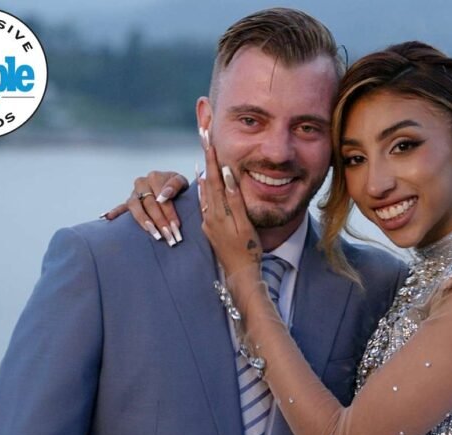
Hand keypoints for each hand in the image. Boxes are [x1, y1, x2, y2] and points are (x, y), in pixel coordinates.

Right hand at [101, 170, 189, 245]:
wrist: (172, 185)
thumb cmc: (177, 186)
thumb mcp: (181, 181)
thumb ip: (175, 184)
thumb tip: (165, 194)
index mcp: (154, 177)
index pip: (161, 197)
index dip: (169, 212)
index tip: (176, 226)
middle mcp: (142, 184)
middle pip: (149, 204)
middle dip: (160, 222)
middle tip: (168, 236)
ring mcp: (134, 193)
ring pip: (135, 207)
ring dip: (144, 221)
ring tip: (154, 234)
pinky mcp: (129, 202)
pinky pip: (121, 207)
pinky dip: (115, 212)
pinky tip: (107, 218)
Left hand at [200, 145, 261, 277]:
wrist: (239, 274)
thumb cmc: (248, 250)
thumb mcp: (244, 224)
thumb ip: (234, 200)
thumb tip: (227, 176)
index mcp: (219, 212)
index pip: (215, 180)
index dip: (212, 160)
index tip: (210, 143)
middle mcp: (210, 215)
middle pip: (208, 183)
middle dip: (207, 162)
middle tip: (204, 142)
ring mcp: (208, 223)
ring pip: (205, 193)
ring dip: (205, 175)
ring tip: (203, 158)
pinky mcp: (210, 229)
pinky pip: (205, 204)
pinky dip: (205, 191)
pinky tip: (204, 185)